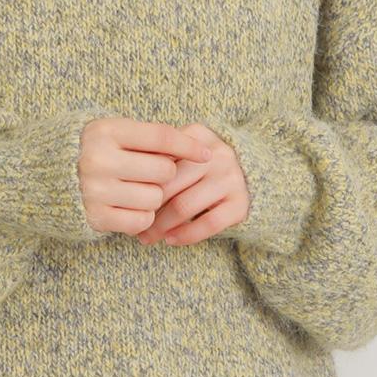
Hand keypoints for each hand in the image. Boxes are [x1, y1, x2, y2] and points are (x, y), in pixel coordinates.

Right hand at [77, 116, 213, 235]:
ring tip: (135, 190)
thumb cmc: (90, 150)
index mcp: (106, 131)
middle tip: (149, 174)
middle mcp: (99, 159)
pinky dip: (142, 216)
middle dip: (165, 174)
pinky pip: (141, 220)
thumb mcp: (112, 132)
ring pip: (156, 198)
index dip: (188, 145)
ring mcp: (95, 190)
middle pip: (164, 170)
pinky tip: (128, 206)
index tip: (206, 154)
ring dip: (154, 197)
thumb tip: (198, 150)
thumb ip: (148, 138)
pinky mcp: (95, 216)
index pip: (161, 137)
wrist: (41, 177)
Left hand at [135, 122, 250, 245]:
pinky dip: (186, 235)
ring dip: (161, 226)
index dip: (139, 180)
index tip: (125, 196)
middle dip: (146, 207)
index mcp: (197, 135)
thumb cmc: (201, 165)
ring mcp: (230, 178)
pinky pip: (208, 223)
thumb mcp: (183, 150)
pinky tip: (170, 240)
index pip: (160, 158)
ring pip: (185, 206)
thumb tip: (124, 181)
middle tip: (131, 222)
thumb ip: (158, 155)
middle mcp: (216, 154)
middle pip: (169, 183)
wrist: (251, 175)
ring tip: (146, 237)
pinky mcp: (240, 204)